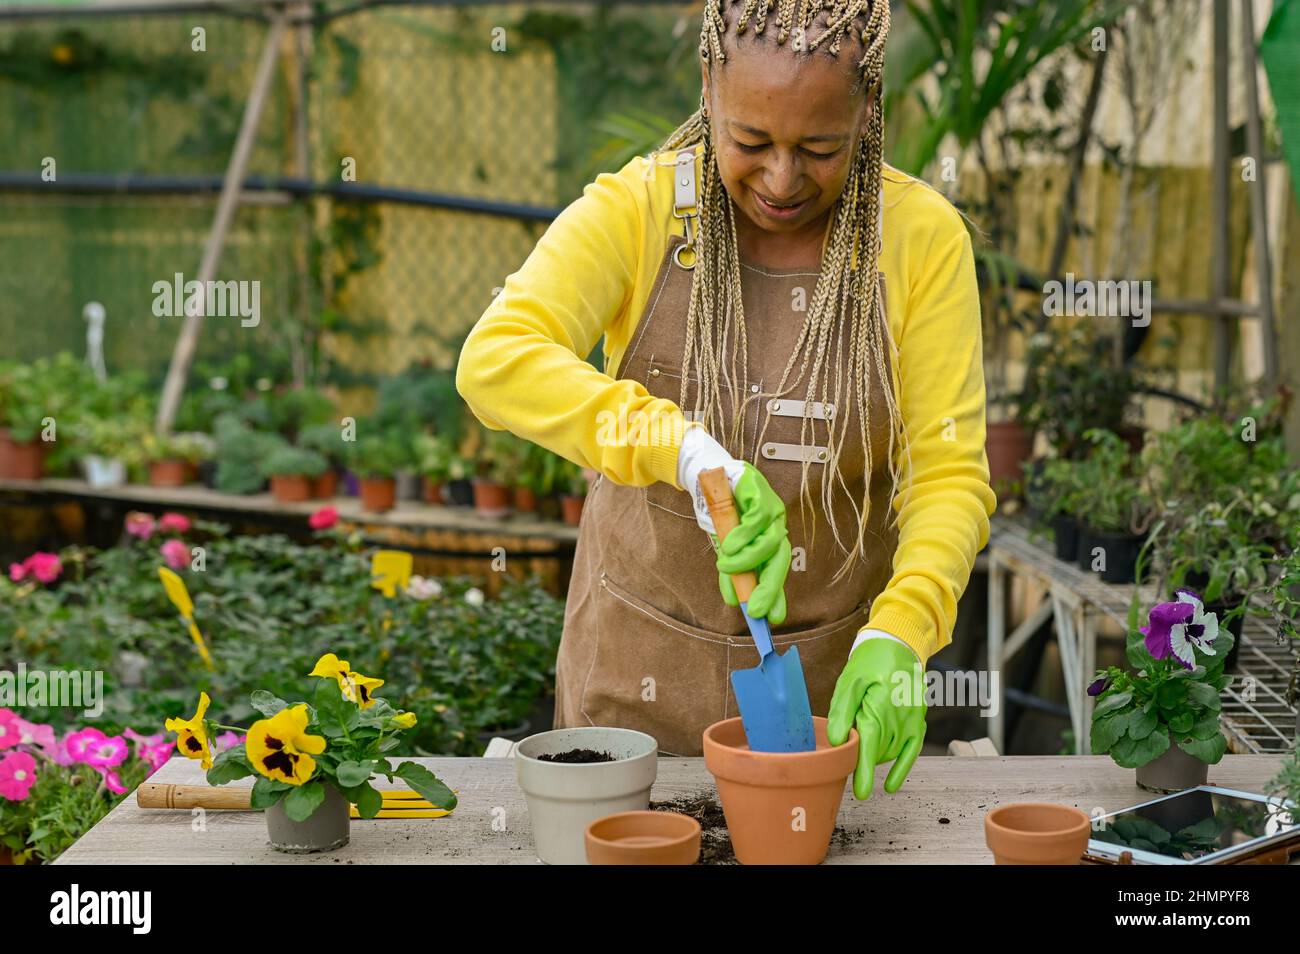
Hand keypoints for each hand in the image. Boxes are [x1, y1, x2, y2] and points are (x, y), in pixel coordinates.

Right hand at [714, 463, 790, 624]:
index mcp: (769, 541)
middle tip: (753, 608)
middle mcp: (775, 526)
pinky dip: (743, 536)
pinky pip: (758, 519)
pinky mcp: (761, 492)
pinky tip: (729, 545)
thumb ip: (733, 572)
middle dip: (769, 588)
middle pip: (780, 560)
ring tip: (725, 565)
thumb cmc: (719, 513)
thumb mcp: (724, 549)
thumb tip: (734, 602)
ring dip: (746, 560)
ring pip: (770, 542)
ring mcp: (771, 509)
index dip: (776, 595)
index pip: (776, 571)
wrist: (707, 477)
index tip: (771, 620)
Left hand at [827, 638, 926, 798]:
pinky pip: (912, 750)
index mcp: (881, 704)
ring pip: (890, 751)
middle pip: (878, 749)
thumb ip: (842, 710)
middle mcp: (901, 716)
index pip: (872, 743)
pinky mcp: (918, 722)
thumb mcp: (850, 681)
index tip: (861, 792)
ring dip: (874, 756)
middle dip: (861, 756)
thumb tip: (837, 740)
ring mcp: (913, 720)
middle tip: (844, 744)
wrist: (898, 645)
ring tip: (859, 742)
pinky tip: (891, 785)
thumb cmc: (870, 661)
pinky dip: (902, 768)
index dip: (865, 769)